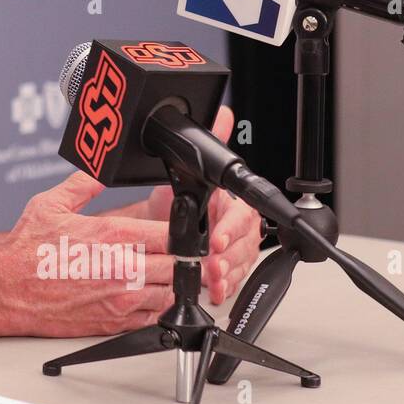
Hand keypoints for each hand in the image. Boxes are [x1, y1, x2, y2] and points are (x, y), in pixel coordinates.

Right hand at [0, 173, 178, 337]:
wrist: (5, 290)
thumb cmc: (24, 251)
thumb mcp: (50, 204)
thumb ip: (83, 184)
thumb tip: (99, 171)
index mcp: (112, 236)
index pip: (172, 234)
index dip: (181, 232)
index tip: (176, 231)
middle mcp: (122, 269)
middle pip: (180, 266)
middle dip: (179, 259)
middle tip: (170, 254)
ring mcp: (120, 299)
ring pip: (172, 294)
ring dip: (169, 284)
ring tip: (156, 274)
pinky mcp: (114, 322)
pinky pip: (154, 318)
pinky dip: (155, 307)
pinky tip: (142, 296)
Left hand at [117, 105, 262, 305]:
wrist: (159, 220)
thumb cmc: (176, 195)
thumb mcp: (188, 168)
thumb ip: (210, 141)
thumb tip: (223, 113)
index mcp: (234, 203)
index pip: (241, 216)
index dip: (230, 229)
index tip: (215, 239)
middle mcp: (238, 227)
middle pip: (244, 245)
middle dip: (228, 256)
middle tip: (210, 263)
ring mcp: (234, 249)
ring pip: (240, 265)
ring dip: (226, 274)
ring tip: (210, 279)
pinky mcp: (226, 268)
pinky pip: (232, 281)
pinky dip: (223, 287)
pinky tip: (214, 290)